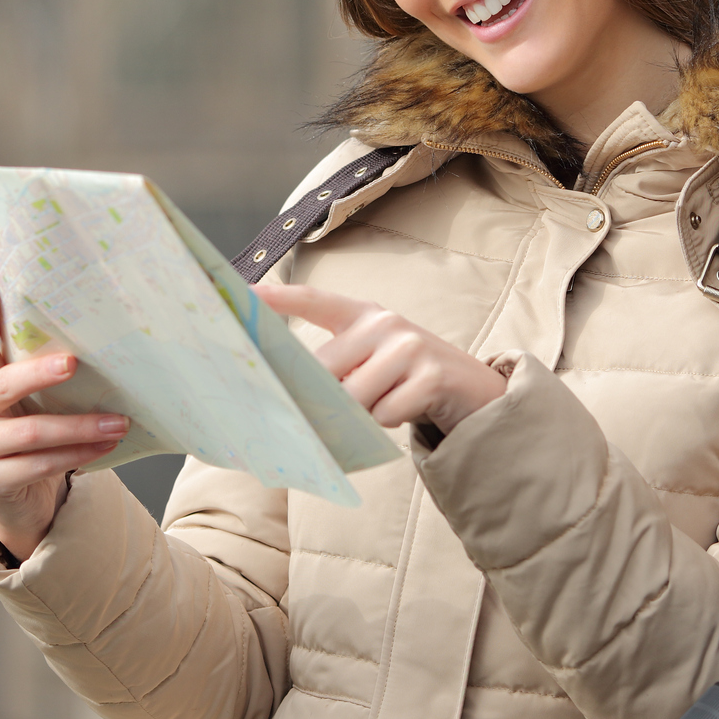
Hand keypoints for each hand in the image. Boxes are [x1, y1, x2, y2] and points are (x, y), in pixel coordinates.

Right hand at [0, 271, 129, 561]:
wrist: (14, 490)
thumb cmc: (26, 425)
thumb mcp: (24, 391)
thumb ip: (33, 360)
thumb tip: (82, 320)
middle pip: (3, 386)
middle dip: (40, 374)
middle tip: (74, 362)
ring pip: (31, 433)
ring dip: (80, 427)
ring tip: (118, 422)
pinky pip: (40, 465)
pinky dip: (77, 455)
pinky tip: (104, 447)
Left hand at [255, 283, 505, 435]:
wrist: (476, 393)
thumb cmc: (410, 379)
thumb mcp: (374, 363)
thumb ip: (339, 370)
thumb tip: (295, 399)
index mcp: (364, 315)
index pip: (314, 301)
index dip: (278, 298)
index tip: (242, 295)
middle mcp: (384, 323)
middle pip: (326, 369)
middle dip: (320, 399)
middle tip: (322, 417)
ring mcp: (409, 346)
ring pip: (354, 397)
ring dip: (361, 416)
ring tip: (384, 406)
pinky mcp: (430, 375)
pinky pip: (386, 414)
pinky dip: (391, 423)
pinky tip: (409, 409)